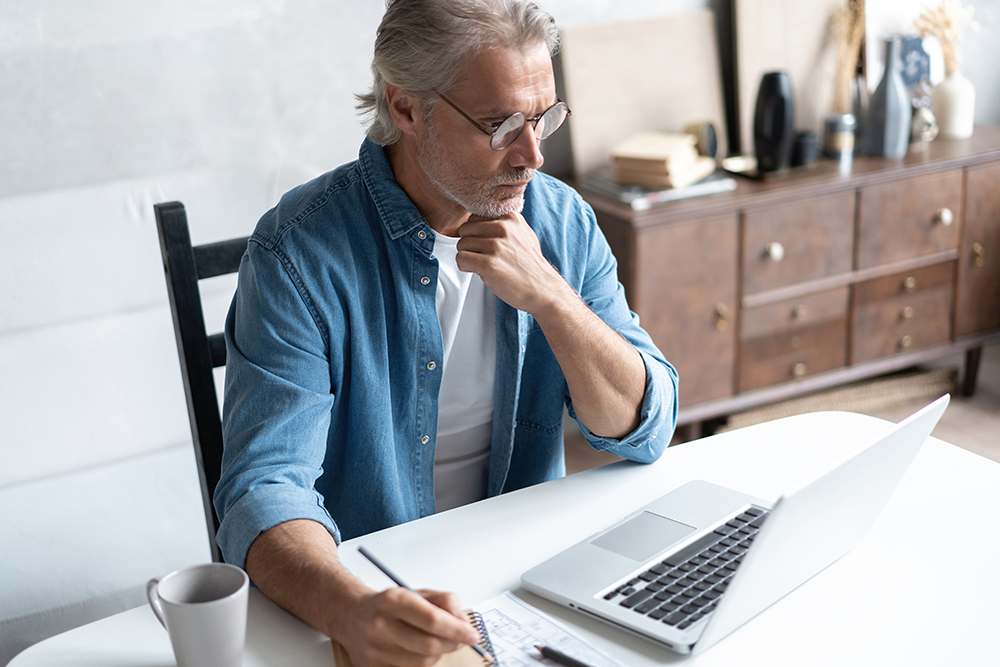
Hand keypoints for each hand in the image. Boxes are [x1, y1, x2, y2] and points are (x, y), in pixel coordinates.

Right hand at [341, 587, 480, 666]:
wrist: (350, 615)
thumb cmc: (387, 604)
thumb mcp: (416, 592)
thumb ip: (444, 601)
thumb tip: (462, 622)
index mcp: (393, 601)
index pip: (432, 620)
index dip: (457, 629)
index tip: (472, 634)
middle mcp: (381, 625)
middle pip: (429, 645)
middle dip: (453, 644)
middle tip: (463, 639)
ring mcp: (375, 649)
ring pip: (422, 662)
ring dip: (439, 654)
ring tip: (439, 642)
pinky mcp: (372, 666)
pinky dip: (422, 663)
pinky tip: (420, 651)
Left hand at [456, 212, 568, 314]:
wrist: (543, 290)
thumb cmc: (531, 267)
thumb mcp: (524, 235)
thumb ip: (506, 225)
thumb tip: (482, 221)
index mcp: (510, 218)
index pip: (475, 217)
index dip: (476, 233)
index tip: (485, 245)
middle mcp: (503, 228)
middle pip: (465, 229)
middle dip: (469, 244)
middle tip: (481, 256)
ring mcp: (496, 245)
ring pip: (461, 244)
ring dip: (468, 256)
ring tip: (482, 265)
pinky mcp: (489, 263)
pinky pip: (461, 258)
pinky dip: (465, 267)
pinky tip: (478, 271)